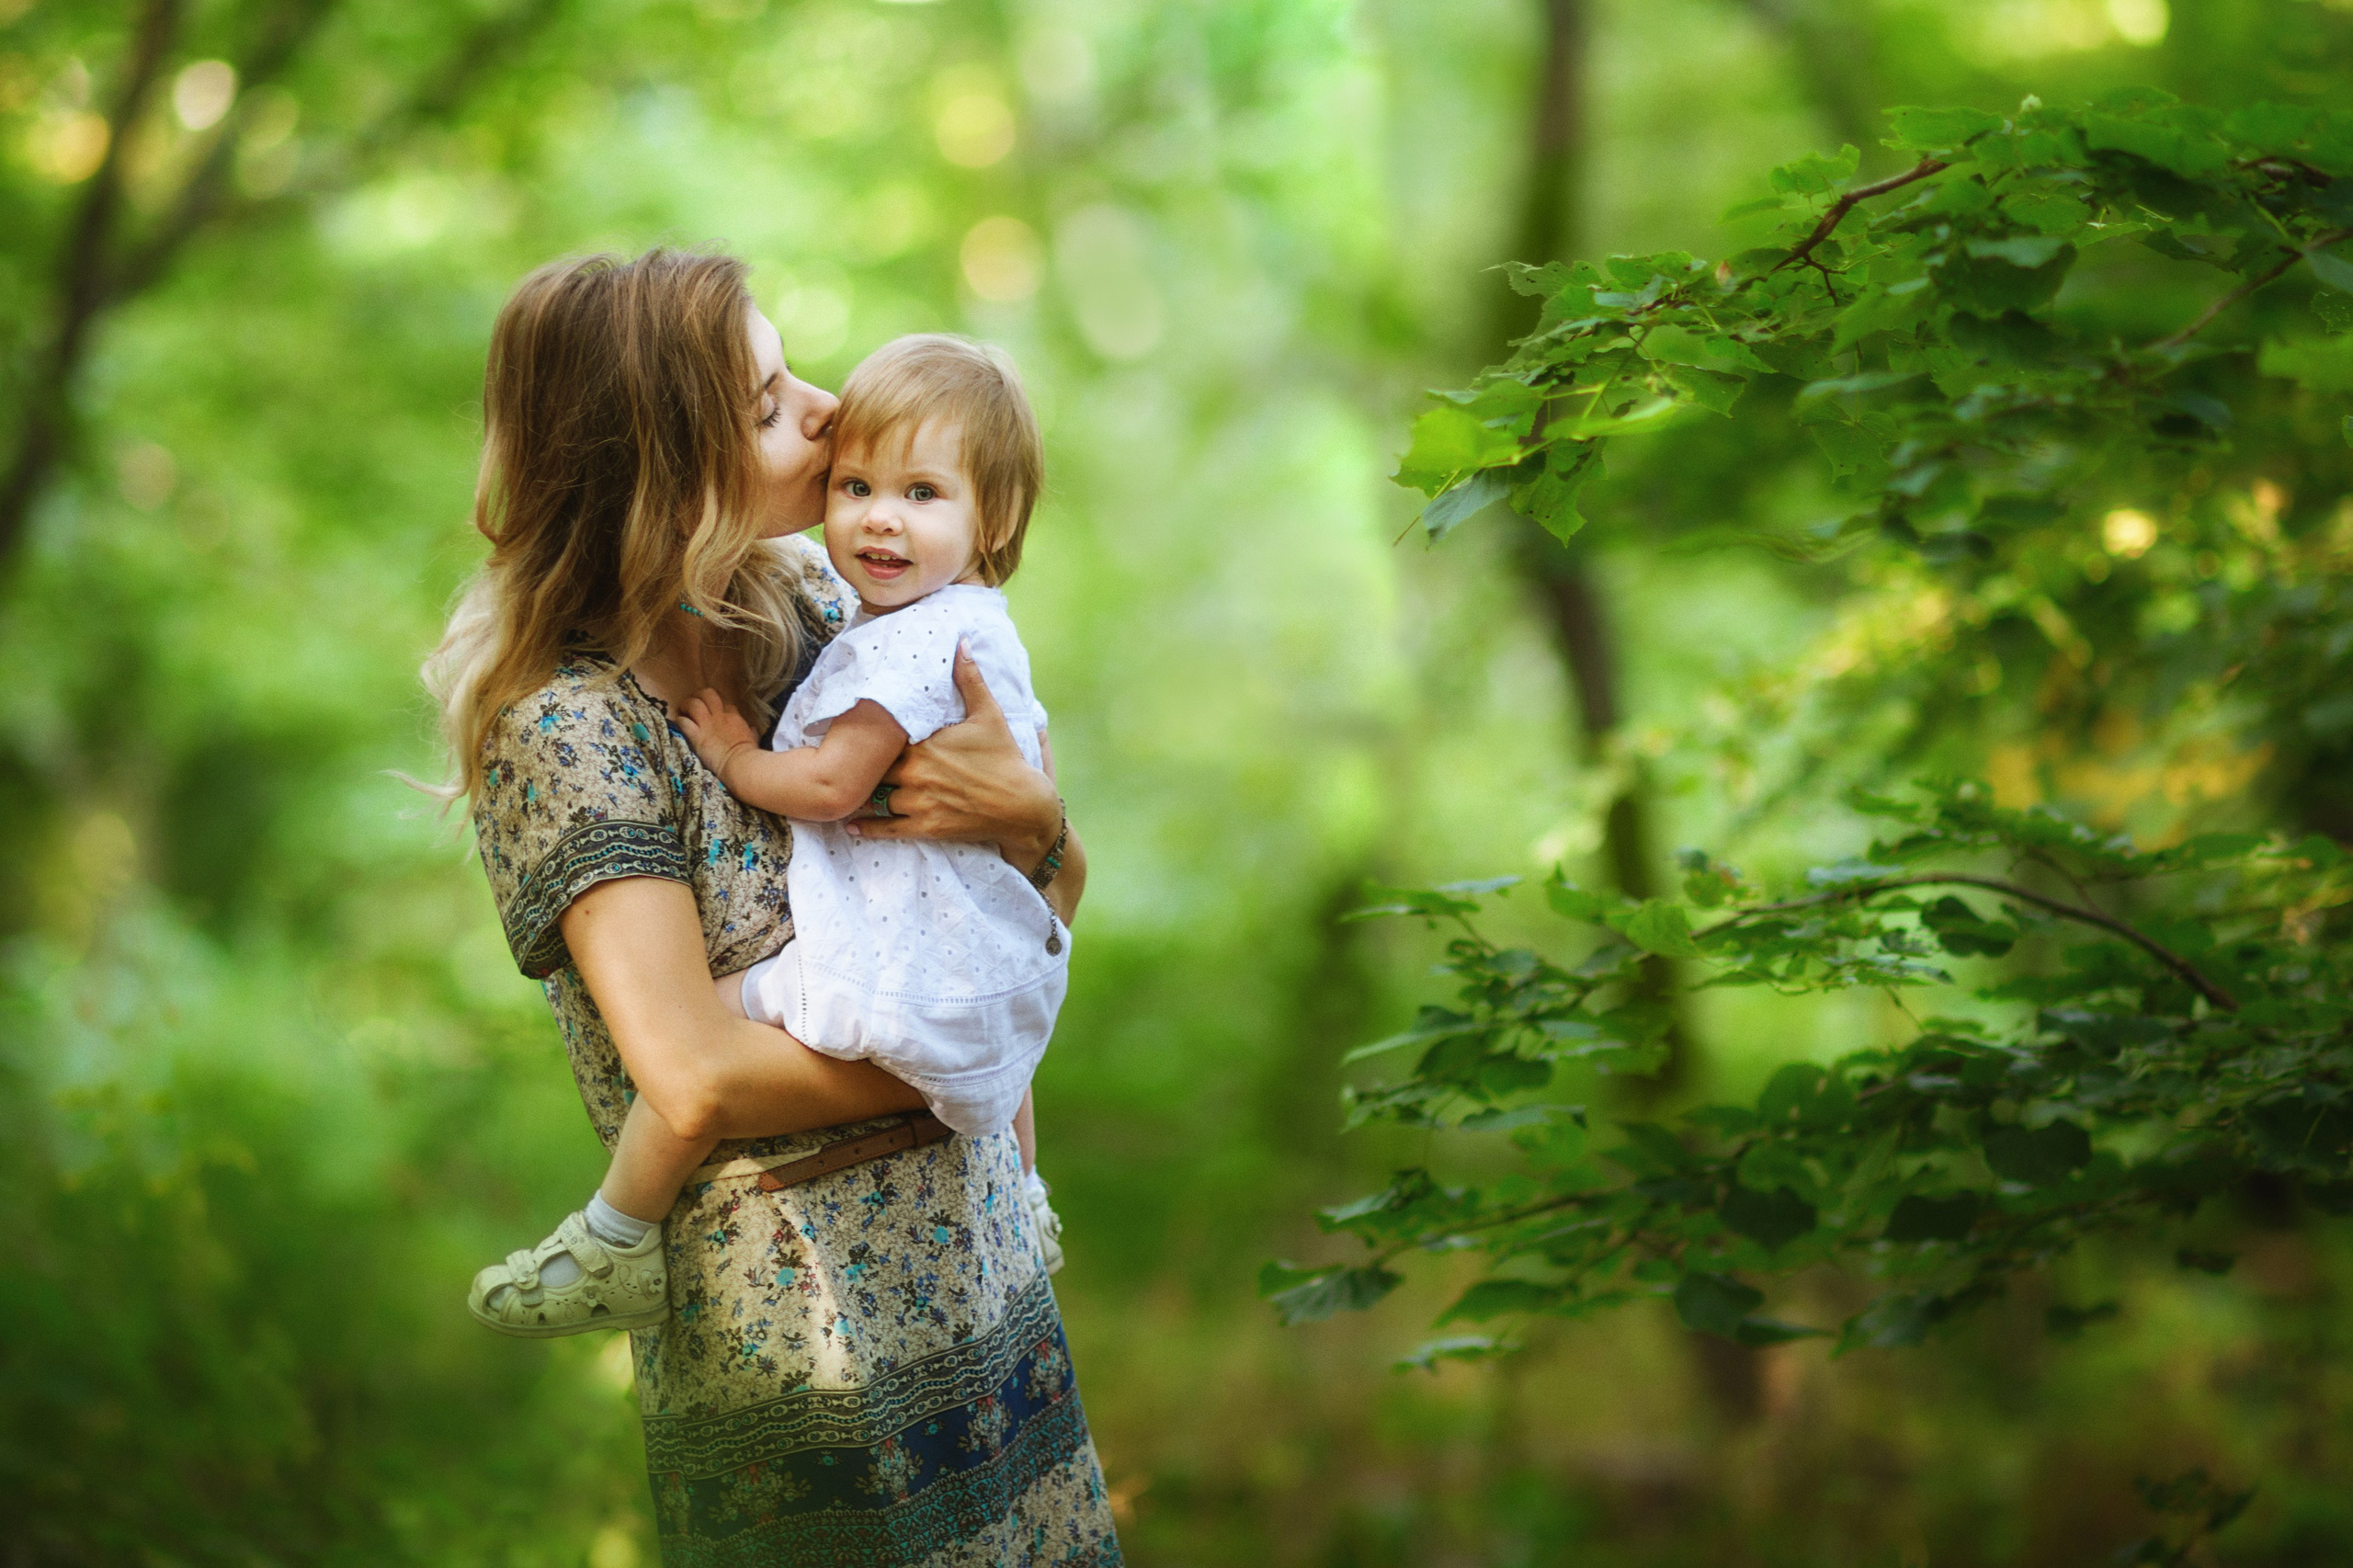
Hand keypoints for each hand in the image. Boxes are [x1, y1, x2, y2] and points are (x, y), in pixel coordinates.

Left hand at [674, 688, 760, 787]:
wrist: (740, 764)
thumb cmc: (749, 754)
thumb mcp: (753, 740)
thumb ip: (751, 732)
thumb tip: (752, 729)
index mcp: (734, 717)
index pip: (725, 704)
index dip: (718, 706)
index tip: (714, 713)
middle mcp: (719, 716)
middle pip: (708, 694)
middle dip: (699, 696)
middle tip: (694, 702)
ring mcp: (707, 725)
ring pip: (693, 704)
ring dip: (686, 705)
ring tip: (683, 710)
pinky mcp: (696, 736)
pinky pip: (684, 722)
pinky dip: (680, 721)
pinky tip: (679, 724)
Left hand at [846, 644, 1060, 866]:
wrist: (1023, 806)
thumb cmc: (1005, 758)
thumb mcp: (989, 714)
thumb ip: (969, 679)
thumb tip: (961, 642)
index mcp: (924, 744)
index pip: (880, 738)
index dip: (864, 736)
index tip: (847, 730)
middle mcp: (915, 773)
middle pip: (872, 769)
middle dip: (859, 766)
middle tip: (837, 762)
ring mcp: (919, 803)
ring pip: (875, 800)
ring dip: (860, 796)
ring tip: (840, 792)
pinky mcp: (925, 827)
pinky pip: (886, 828)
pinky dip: (867, 828)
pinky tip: (851, 825)